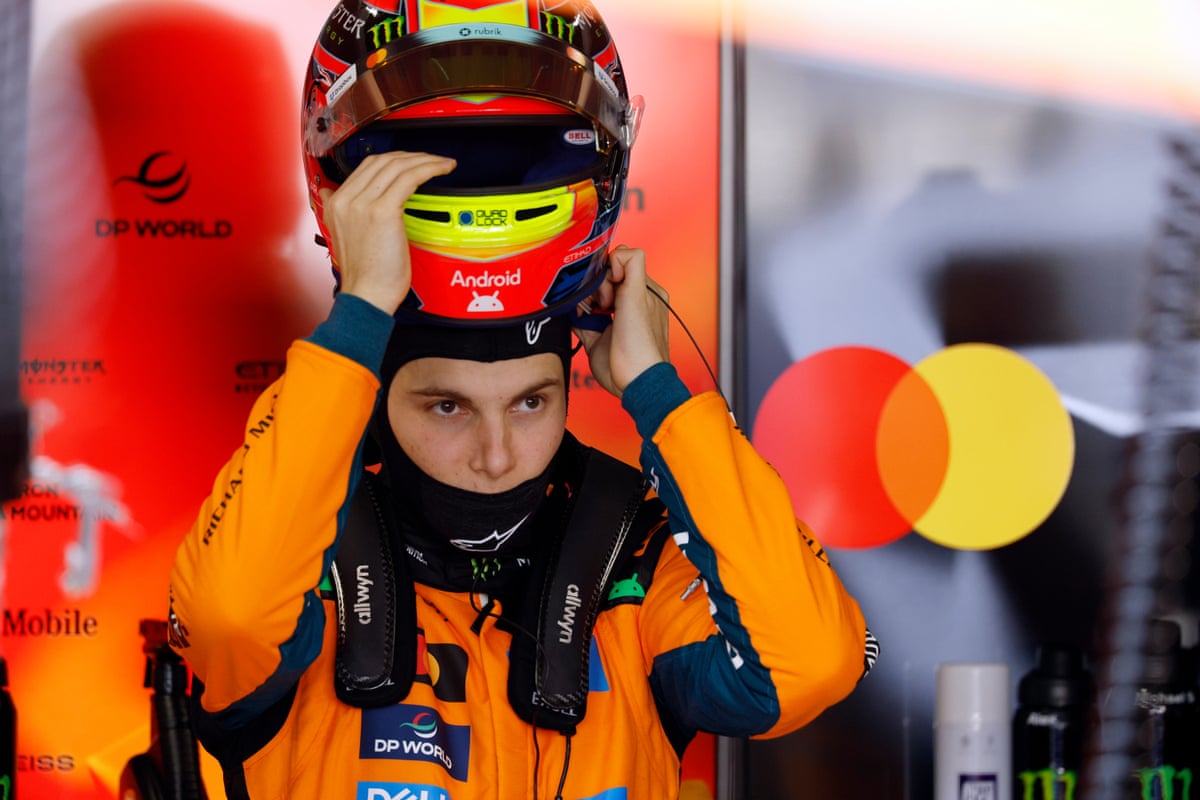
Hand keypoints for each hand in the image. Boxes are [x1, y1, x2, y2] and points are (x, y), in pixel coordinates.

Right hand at [318, 152, 455, 313]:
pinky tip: (442, 169)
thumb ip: (343, 214)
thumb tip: (333, 194)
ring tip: (442, 163)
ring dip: (424, 160)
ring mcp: (363, 204)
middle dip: (410, 156)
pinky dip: (429, 169)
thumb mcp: (344, 237)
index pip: (367, 167)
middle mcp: (346, 199)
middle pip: (382, 161)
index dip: (394, 160)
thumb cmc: (366, 276)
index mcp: (335, 204)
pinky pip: (409, 178)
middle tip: (431, 160)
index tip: (413, 162)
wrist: (366, 296)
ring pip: (397, 166)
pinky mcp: (382, 211)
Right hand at [574, 245, 669, 397]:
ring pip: (589, 296)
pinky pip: (580, 317)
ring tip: (593, 314)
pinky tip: (582, 320)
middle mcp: (629, 303)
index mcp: (645, 291)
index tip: (614, 287)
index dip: (612, 271)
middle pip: (602, 279)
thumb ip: (631, 264)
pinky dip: (577, 316)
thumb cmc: (642, 343)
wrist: (633, 379)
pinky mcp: (597, 335)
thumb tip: (617, 253)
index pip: (621, 264)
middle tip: (604, 305)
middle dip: (597, 288)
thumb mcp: (638, 295)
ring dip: (585, 301)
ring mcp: (612, 319)